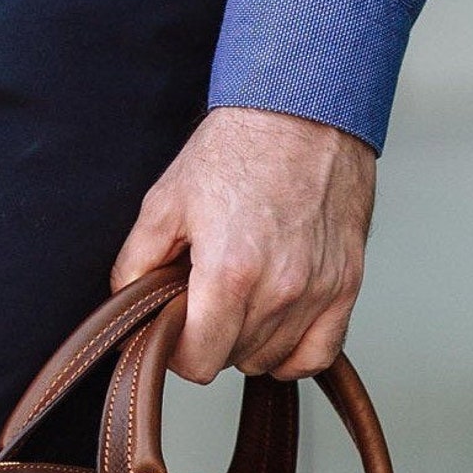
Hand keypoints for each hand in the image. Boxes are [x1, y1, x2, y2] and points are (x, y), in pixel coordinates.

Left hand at [111, 105, 376, 382]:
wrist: (304, 110)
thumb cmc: (240, 147)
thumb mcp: (166, 200)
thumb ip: (137, 262)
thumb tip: (127, 304)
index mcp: (229, 273)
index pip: (198, 362)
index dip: (177, 351)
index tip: (175, 329)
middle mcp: (278, 290)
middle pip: (232, 360)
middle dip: (211, 338)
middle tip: (205, 300)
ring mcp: (317, 291)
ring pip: (272, 359)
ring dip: (249, 342)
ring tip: (241, 299)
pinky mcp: (346, 284)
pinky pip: (319, 353)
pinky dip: (295, 352)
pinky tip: (276, 327)